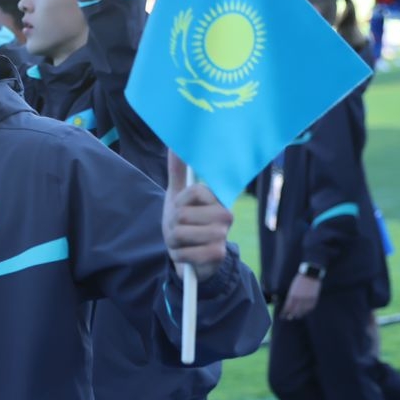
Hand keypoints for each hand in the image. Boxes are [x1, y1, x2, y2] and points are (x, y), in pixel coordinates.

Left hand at [162, 153, 231, 282]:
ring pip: (180, 233)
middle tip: (181, 228)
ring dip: (173, 241)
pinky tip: (187, 254)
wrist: (191, 255)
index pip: (194, 191)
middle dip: (173, 224)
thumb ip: (178, 169)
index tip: (182, 207)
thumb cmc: (184, 222)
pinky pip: (184, 252)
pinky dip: (178, 255)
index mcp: (218, 197)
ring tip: (183, 242)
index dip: (179, 202)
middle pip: (182, 214)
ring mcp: (222, 235)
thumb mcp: (178, 195)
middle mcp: (226, 214)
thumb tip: (176, 143)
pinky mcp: (217, 254)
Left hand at [280, 274, 320, 319]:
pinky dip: (307, 311)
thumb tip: (283, 302)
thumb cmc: (299, 279)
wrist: (310, 274)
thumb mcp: (292, 287)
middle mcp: (300, 299)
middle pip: (294, 311)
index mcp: (293, 296)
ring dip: (298, 315)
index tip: (282, 316)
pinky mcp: (314, 299)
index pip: (287, 308)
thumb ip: (289, 296)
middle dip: (290, 315)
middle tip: (288, 317)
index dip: (284, 313)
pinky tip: (304, 312)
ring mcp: (308, 300)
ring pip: (302, 311)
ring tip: (296, 316)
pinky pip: (310, 308)